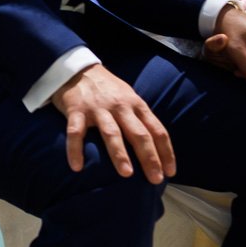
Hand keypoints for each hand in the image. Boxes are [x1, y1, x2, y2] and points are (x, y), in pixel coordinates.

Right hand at [50, 64, 174, 183]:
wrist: (77, 68)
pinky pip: (75, 133)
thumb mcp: (128, 97)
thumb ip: (140, 117)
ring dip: (120, 154)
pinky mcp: (76, 110)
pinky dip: (75, 150)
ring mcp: (97, 108)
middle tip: (155, 179)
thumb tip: (155, 146)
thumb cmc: (106, 88)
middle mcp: (120, 106)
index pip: (157, 130)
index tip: (170, 172)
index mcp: (136, 104)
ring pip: (112, 133)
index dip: (165, 152)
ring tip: (126, 173)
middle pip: (139, 133)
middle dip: (149, 157)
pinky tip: (77, 167)